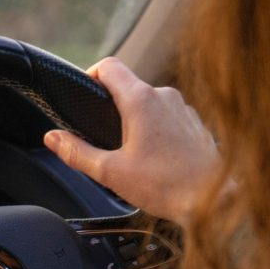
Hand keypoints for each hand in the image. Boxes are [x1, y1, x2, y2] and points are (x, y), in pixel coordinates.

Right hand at [44, 57, 218, 225]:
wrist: (217, 202)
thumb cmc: (167, 186)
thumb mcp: (110, 172)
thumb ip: (76, 152)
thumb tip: (52, 138)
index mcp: (141, 100)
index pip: (109, 66)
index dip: (90, 75)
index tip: (83, 97)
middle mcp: (164, 96)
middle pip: (127, 85)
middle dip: (110, 105)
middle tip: (101, 134)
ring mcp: (183, 108)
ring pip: (148, 101)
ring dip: (134, 118)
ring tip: (129, 151)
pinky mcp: (195, 123)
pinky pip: (166, 115)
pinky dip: (155, 128)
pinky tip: (154, 157)